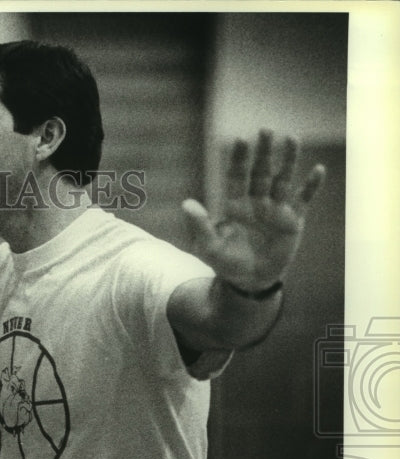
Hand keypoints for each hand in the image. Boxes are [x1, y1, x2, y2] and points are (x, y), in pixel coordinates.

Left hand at [182, 130, 325, 292]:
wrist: (249, 280)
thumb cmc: (226, 262)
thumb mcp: (209, 246)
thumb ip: (199, 225)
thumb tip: (186, 203)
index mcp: (234, 204)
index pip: (236, 176)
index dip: (238, 159)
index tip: (240, 139)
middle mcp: (256, 201)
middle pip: (260, 172)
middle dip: (263, 152)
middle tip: (266, 130)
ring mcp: (276, 209)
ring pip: (282, 180)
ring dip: (288, 161)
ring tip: (292, 139)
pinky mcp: (293, 220)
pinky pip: (303, 200)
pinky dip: (311, 186)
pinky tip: (319, 170)